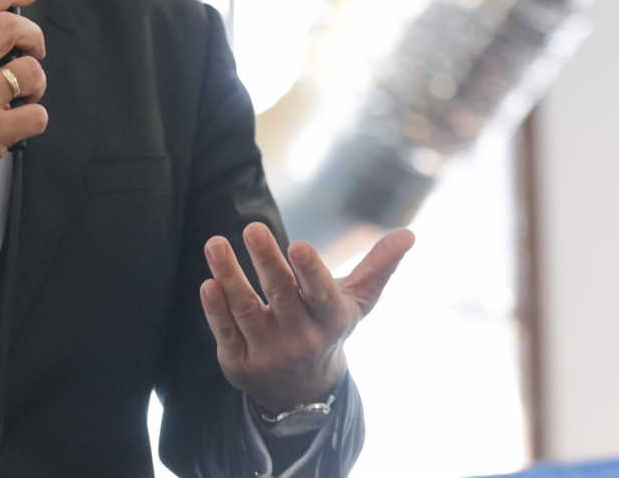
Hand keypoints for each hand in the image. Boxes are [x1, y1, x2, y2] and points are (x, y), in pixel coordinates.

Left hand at [200, 222, 414, 412]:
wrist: (301, 390)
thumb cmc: (327, 327)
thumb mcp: (357, 301)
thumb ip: (379, 267)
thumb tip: (409, 233)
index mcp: (331, 320)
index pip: (320, 294)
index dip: (309, 271)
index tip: (298, 244)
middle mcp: (301, 339)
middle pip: (281, 296)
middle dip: (267, 261)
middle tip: (253, 227)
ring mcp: (269, 353)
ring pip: (245, 310)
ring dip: (229, 276)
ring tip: (215, 243)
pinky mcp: (239, 363)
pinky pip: (225, 331)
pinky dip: (215, 308)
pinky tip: (209, 282)